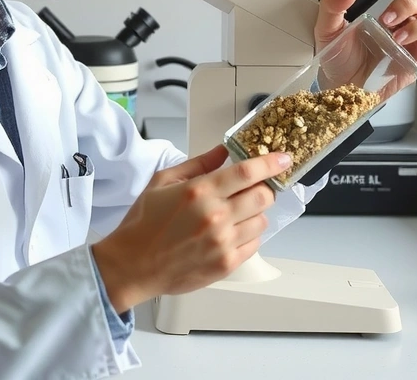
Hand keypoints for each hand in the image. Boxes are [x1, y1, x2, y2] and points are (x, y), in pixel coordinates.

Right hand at [91, 145, 291, 312]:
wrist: (133, 265)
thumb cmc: (144, 222)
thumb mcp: (162, 182)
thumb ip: (197, 164)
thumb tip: (223, 151)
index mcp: (199, 191)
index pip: (247, 172)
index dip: (271, 163)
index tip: (283, 158)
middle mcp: (215, 216)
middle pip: (263, 197)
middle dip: (264, 189)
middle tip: (254, 188)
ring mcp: (223, 242)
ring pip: (261, 221)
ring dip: (254, 213)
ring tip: (235, 214)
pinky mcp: (226, 264)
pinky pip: (254, 244)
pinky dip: (248, 235)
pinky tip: (229, 232)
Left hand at [314, 0, 416, 86]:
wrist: (339, 88)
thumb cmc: (338, 58)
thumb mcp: (326, 27)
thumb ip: (333, 4)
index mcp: (389, 8)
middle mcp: (406, 21)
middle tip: (387, 13)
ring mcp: (415, 39)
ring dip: (413, 17)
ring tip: (390, 28)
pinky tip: (400, 40)